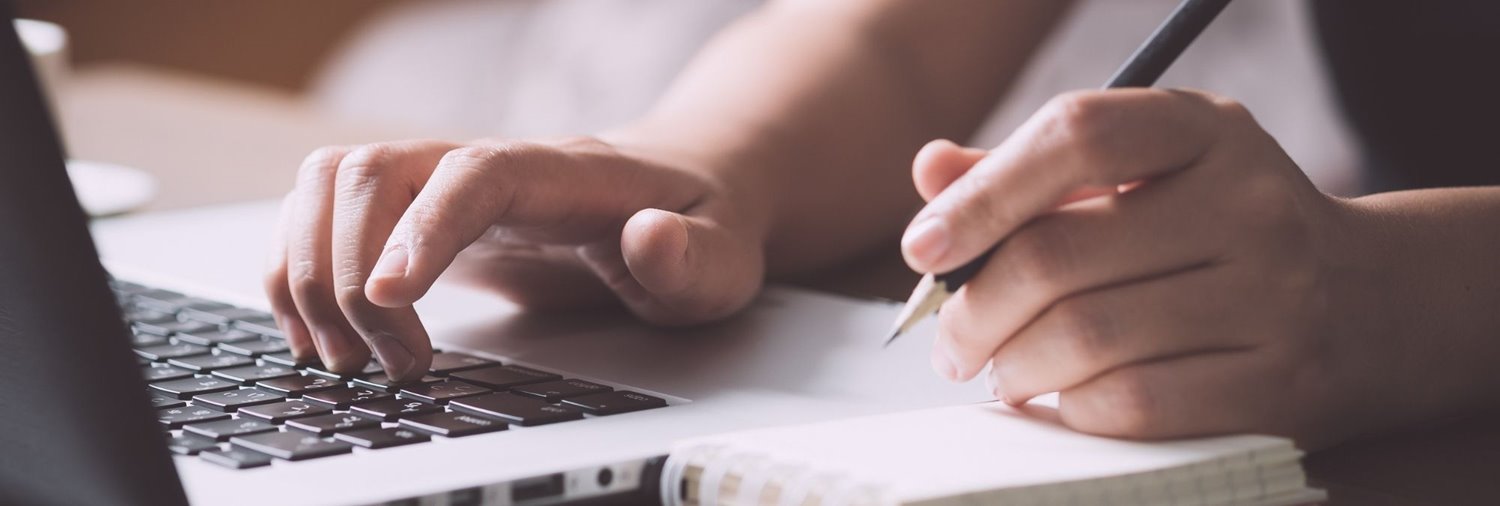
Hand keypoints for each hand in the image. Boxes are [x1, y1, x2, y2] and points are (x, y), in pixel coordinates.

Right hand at [267, 136, 766, 379]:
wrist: (679, 197)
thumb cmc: (694, 228)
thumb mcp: (718, 257)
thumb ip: (690, 256)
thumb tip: (650, 236)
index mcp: (560, 171)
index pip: (474, 175)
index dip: (422, 229)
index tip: (388, 299)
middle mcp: (486, 164)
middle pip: (376, 172)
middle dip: (351, 274)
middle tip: (391, 366)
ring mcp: (441, 182)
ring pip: (330, 183)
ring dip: (308, 271)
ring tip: (348, 359)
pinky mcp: (415, 213)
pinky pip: (322, 214)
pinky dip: (297, 270)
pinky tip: (321, 334)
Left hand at [901, 89, 1373, 446]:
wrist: (1373, 302)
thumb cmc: (1220, 230)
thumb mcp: (1145, 173)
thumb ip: (1034, 172)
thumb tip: (931, 173)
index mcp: (1204, 130)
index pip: (1076, 134)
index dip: (983, 194)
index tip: (926, 247)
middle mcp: (1249, 202)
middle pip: (1059, 255)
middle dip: (974, 309)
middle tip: (951, 339)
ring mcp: (1274, 295)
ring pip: (1086, 338)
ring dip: (1012, 365)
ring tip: (999, 368)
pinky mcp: (1280, 382)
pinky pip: (1134, 404)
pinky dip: (1071, 408)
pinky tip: (1059, 398)